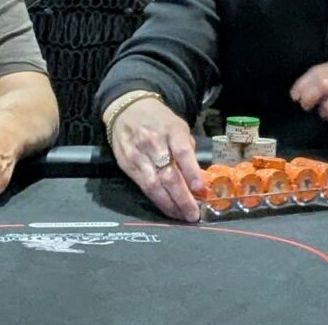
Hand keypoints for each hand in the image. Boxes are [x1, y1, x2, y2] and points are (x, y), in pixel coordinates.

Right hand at [109, 97, 203, 221]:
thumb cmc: (160, 120)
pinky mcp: (127, 166)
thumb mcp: (178, 126)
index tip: (200, 189)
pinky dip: (157, 201)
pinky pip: (144, 187)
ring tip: (182, 216)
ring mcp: (138, 155)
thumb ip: (187, 149)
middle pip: (168, 174)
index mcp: (171, 130)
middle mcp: (154, 143)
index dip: (191, 172)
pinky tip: (167, 209)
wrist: (128, 110)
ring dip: (170, 204)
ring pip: (154, 185)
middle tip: (194, 214)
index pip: (182, 152)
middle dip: (182, 197)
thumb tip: (197, 178)